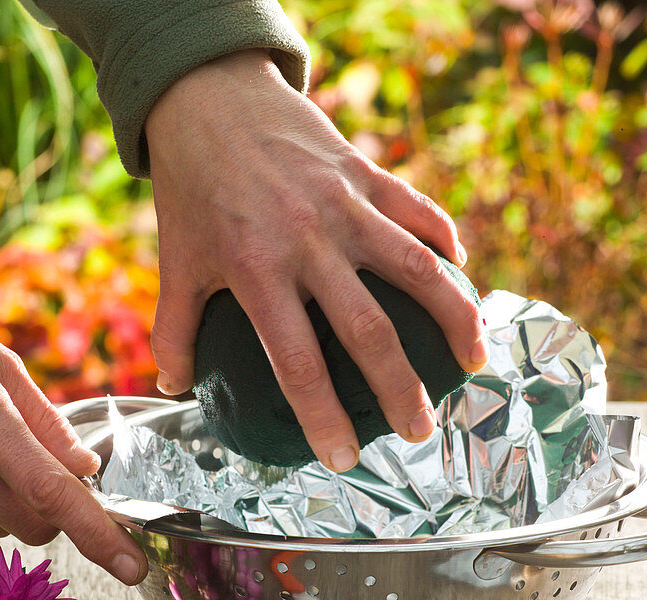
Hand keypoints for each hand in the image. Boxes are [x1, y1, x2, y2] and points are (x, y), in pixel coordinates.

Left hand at [146, 50, 485, 472]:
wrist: (207, 95)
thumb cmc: (191, 186)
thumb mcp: (176, 259)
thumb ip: (173, 328)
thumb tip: (174, 384)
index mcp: (256, 271)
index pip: (299, 363)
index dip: (324, 418)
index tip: (344, 458)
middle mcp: (308, 242)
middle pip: (370, 330)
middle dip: (401, 389)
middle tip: (419, 430)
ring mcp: (343, 204)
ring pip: (416, 270)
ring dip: (454, 319)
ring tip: (472, 361)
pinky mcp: (364, 172)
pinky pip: (418, 211)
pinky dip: (445, 243)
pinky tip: (462, 274)